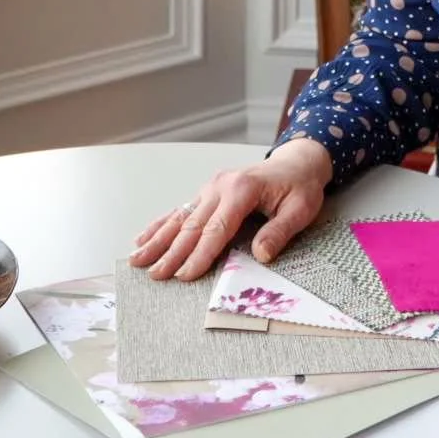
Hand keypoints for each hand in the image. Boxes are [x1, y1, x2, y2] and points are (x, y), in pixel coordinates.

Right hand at [127, 138, 332, 281]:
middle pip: (192, 225)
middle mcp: (221, 186)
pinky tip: (143, 237)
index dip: (200, 254)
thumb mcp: (300, 209)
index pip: (216, 229)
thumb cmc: (300, 187)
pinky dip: (161, 224)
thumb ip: (280, 231)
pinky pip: (181, 209)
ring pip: (180, 218)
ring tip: (138, 259)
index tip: (184, 275)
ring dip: (158, 239)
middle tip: (155, 275)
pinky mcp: (208, 191)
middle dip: (172, 253)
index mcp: (242, 190)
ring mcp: (211, 187)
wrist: (297, 162)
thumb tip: (261, 255)